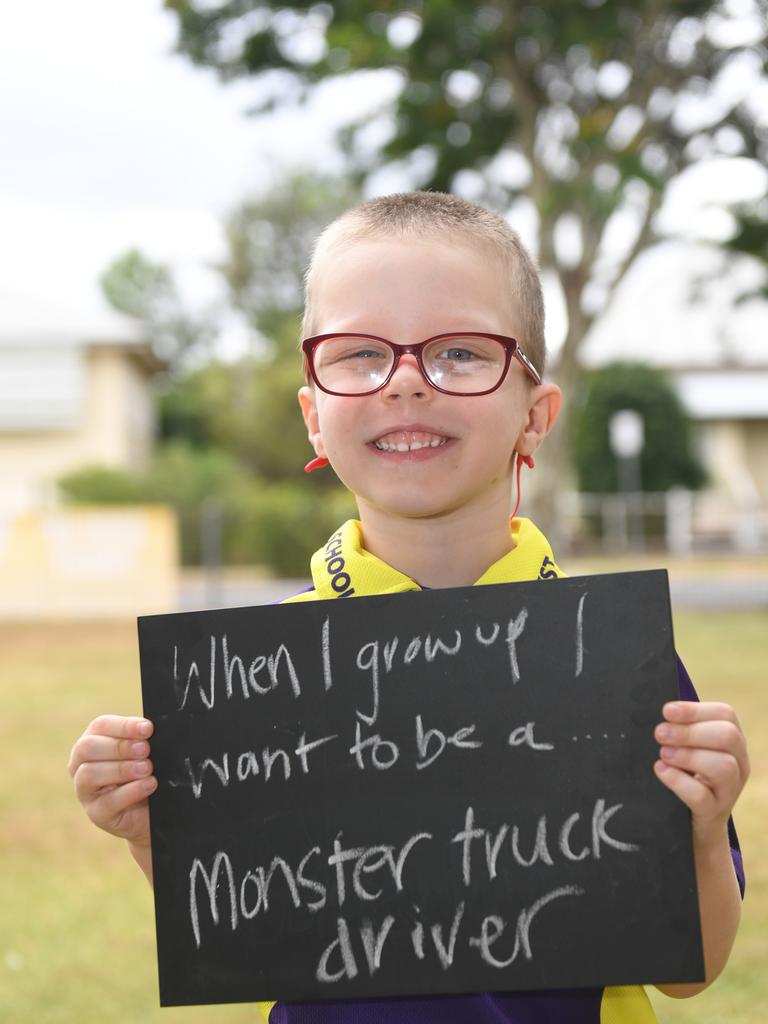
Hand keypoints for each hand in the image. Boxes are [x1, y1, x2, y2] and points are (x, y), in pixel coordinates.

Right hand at [68, 715, 156, 849]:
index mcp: (93, 741)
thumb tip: (148, 728)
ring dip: (122, 769)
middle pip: (87, 748)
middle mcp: (81, 765)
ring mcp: (85, 791)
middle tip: (145, 750)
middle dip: (119, 747)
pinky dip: (131, 791)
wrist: (153, 809)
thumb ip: (141, 739)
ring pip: (89, 774)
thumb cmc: (146, 772)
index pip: (100, 726)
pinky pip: (108, 802)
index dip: (124, 726)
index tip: (148, 729)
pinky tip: (149, 784)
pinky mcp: (96, 814)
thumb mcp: (144, 752)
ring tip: (147, 768)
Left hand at [654, 701, 748, 845]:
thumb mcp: (689, 749)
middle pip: (727, 736)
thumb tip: (661, 712)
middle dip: (690, 732)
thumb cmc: (688, 776)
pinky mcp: (714, 812)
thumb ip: (681, 729)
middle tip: (659, 734)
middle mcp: (739, 763)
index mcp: (733, 741)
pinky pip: (703, 796)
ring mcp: (730, 790)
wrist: (695, 824)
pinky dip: (679, 781)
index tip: (667, 711)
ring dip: (688, 755)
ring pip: (723, 766)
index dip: (695, 710)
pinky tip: (661, 770)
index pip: (725, 714)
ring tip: (663, 755)